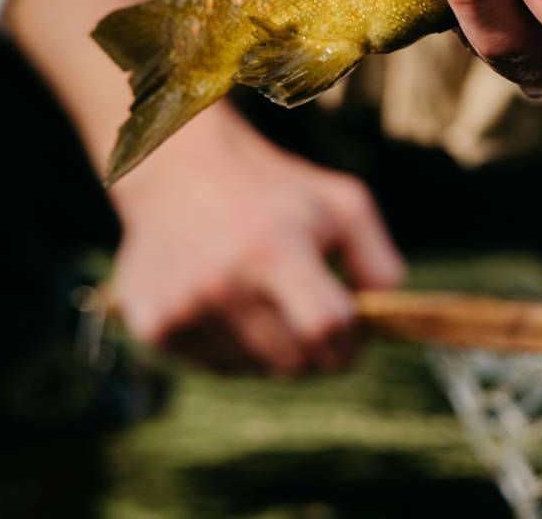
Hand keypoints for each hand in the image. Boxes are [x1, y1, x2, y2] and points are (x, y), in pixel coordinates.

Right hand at [108, 108, 405, 375]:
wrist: (179, 171)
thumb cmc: (274, 190)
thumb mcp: (342, 203)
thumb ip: (378, 261)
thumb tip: (386, 321)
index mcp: (274, 248)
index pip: (325, 328)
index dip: (348, 341)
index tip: (351, 332)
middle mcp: (223, 283)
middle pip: (293, 363)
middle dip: (316, 353)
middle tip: (314, 321)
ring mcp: (184, 308)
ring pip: (255, 370)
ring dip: (273, 348)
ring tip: (264, 297)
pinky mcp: (155, 325)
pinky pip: (217, 368)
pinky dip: (235, 348)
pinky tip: (228, 302)